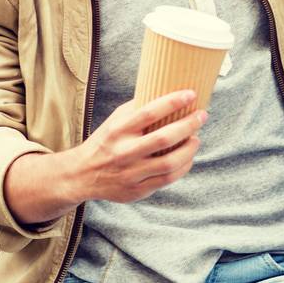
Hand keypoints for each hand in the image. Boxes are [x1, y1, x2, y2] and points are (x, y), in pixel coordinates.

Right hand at [69, 91, 208, 203]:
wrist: (81, 175)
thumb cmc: (105, 142)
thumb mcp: (114, 122)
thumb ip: (137, 109)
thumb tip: (168, 92)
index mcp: (117, 131)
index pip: (148, 113)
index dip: (172, 102)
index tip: (191, 94)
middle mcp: (123, 152)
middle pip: (163, 138)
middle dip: (188, 125)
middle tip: (202, 116)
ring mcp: (130, 173)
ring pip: (169, 163)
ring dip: (189, 149)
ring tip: (196, 138)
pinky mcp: (136, 190)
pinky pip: (167, 179)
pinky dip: (183, 167)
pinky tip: (188, 157)